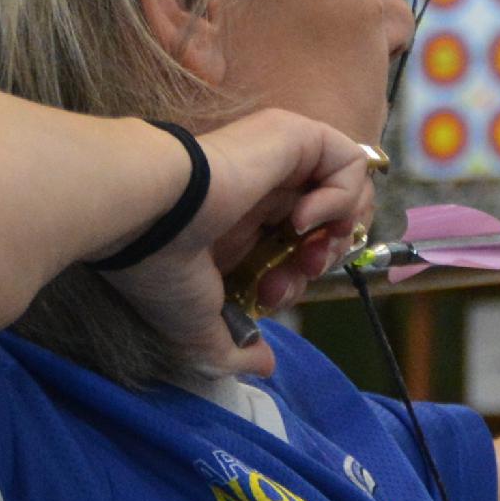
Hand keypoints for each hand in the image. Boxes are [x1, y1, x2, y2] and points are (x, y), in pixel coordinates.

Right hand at [96, 109, 377, 380]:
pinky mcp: (293, 135)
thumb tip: (263, 365)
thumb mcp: (199, 328)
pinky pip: (349, 159)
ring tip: (309, 249)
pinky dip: (340, 196)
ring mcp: (277, 159)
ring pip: (347, 190)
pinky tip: (301, 220)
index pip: (294, 249)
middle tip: (299, 273)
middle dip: (321, 260)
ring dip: (339, 231)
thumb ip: (233, 350)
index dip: (297, 279)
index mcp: (237, 225)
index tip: (272, 296)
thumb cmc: (162, 268)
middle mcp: (260, 190)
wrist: (150, 215)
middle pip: (327, 223)